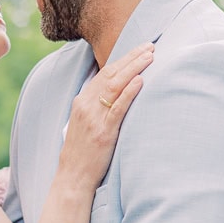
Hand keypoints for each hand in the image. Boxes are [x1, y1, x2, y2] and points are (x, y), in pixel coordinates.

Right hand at [62, 42, 152, 186]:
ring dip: (134, 68)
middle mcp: (86, 105)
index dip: (123, 59)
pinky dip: (129, 92)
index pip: (104, 73)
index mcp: (81, 101)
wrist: (73, 177)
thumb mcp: (85, 123)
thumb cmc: (83, 152)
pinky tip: (141, 81)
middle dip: (132, 58)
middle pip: (111, 74)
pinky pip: (117, 108)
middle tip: (150, 46)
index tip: (140, 49)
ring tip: (150, 57)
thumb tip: (117, 93)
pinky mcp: (103, 132)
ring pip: (115, 86)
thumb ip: (97, 107)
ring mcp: (94, 118)